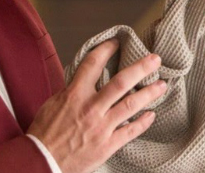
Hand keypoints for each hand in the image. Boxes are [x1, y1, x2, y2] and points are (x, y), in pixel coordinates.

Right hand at [28, 39, 166, 172]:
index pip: (93, 64)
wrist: (42, 161)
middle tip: (155, 59)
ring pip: (131, 105)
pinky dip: (143, 122)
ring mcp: (101, 127)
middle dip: (141, 68)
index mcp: (74, 95)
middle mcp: (91, 108)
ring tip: (161, 85)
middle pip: (121, 82)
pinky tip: (152, 114)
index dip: (106, 50)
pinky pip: (130, 131)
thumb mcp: (52, 104)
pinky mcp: (107, 145)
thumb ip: (71, 91)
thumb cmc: (45, 134)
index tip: (116, 43)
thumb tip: (83, 81)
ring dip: (149, 93)